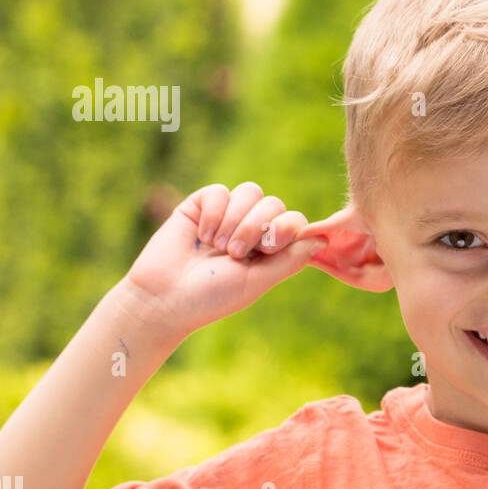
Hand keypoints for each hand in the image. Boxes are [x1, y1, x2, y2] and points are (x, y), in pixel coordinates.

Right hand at [119, 182, 327, 336]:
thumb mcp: (258, 281)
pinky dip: (214, 213)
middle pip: (274, 203)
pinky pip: (220, 191)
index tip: (268, 248)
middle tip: (234, 253)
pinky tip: (201, 235)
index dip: (285, 228)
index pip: (293, 221)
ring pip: (250, 192)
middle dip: (255, 227)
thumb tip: (323, 238)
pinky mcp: (201, 205)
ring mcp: (227, 215)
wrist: (164, 297)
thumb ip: (290, 259)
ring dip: (235, 220)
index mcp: (270, 249)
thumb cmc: (213, 296)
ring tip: (217, 246)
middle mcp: (251, 228)